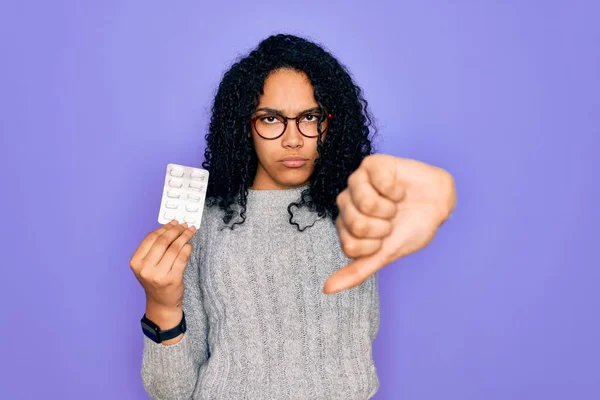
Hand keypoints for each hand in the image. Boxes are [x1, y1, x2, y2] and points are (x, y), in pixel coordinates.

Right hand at [129, 221, 196, 311]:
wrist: (161, 302)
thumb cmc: (155, 280)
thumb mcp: (147, 264)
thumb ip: (155, 247)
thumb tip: (171, 227)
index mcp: (136, 262)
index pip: (151, 238)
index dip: (164, 228)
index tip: (173, 223)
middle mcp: (145, 268)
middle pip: (163, 241)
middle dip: (175, 230)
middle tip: (184, 226)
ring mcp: (159, 275)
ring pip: (174, 248)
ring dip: (184, 237)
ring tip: (189, 232)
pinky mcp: (173, 279)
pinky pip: (182, 258)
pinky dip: (187, 248)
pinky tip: (189, 244)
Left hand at [323, 154, 455, 293]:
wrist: (436, 204)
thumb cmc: (410, 227)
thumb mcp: (384, 254)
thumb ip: (357, 271)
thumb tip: (326, 289)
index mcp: (345, 225)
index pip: (349, 246)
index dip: (375, 246)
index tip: (385, 238)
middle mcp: (346, 202)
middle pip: (356, 225)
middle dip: (383, 228)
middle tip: (392, 220)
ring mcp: (356, 182)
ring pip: (365, 205)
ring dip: (390, 210)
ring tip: (395, 204)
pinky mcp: (371, 164)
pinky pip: (380, 184)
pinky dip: (397, 191)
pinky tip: (399, 190)